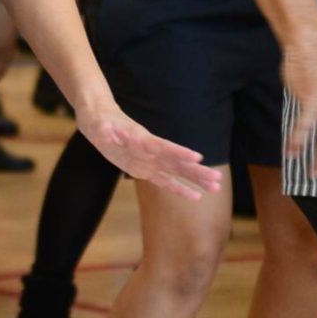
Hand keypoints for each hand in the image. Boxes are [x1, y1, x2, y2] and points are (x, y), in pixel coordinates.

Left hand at [77, 100, 221, 199]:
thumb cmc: (100, 120)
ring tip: (216, 188)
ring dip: (196, 181)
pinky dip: (179, 189)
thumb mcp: (98, 124)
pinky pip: (165, 181)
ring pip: (178, 172)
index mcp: (142, 139)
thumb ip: (105, 130)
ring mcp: (150, 161)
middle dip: (197, 171)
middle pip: (178, 162)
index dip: (179, 152)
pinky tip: (196, 197)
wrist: (100, 120)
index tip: (197, 157)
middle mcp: (151, 151)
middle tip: (218, 179)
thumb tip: (108, 131)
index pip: (163, 146)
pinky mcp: (145, 170)